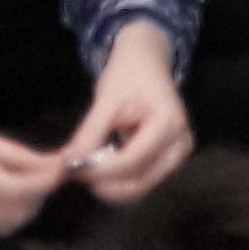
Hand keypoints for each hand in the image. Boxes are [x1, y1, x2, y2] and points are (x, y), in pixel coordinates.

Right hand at [0, 84, 64, 240]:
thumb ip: (4, 152)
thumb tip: (45, 163)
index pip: (17, 189)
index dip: (47, 181)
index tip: (62, 166)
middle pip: (14, 213)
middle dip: (38, 196)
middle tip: (46, 173)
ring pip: (1, 227)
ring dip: (22, 209)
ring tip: (26, 183)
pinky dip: (0, 218)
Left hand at [67, 20, 191, 203]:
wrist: (147, 63)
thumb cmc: (129, 74)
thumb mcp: (107, 99)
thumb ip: (90, 132)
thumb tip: (69, 162)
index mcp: (169, 123)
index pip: (133, 159)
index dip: (102, 170)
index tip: (73, 169)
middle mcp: (180, 144)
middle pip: (141, 180)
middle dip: (106, 183)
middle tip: (75, 174)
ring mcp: (177, 155)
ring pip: (141, 186)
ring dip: (111, 185)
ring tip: (85, 170)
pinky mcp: (169, 162)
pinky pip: (142, 180)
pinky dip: (118, 181)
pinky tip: (99, 169)